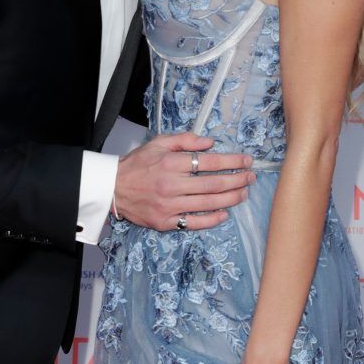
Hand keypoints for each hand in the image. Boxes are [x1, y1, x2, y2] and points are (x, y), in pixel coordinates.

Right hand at [113, 132, 253, 230]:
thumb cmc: (138, 164)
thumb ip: (185, 140)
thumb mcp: (159, 143)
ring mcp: (169, 206)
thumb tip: (211, 143)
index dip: (232, 162)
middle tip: (251, 177)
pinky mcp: (165, 222)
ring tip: (243, 193)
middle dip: (237, 180)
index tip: (246, 161)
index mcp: (171, 163)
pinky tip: (224, 213)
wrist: (113, 188)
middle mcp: (172, 185)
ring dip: (230, 199)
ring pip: (208, 203)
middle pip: (213, 184)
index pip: (210, 162)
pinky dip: (211, 219)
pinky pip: (194, 222)